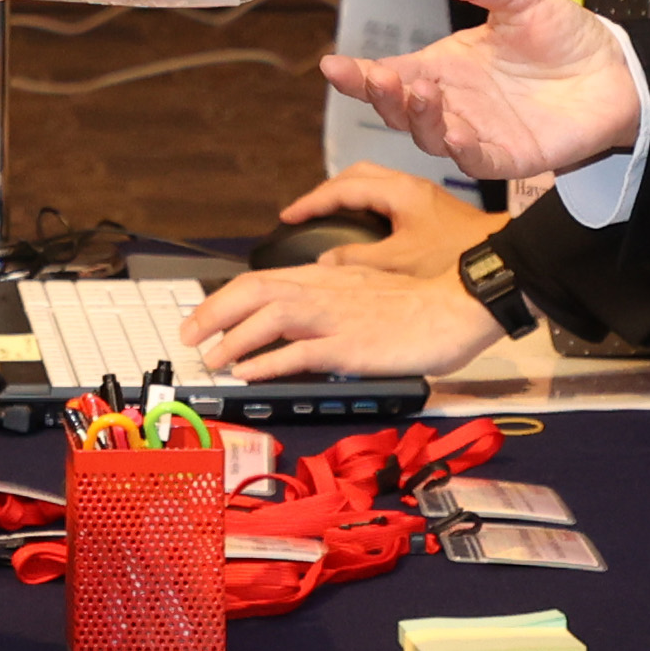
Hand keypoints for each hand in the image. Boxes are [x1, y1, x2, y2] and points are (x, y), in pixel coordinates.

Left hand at [183, 245, 512, 380]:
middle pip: (255, 290)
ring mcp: (338, 318)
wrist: (460, 306)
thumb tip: (314, 285)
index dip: (226, 297)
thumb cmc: (421, 302)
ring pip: (271, 317)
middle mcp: (326, 291)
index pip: (264, 279)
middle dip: (214, 312)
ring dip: (234, 338)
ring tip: (212, 358)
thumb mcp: (370, 284)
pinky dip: (269, 362)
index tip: (204, 316)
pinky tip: (249, 373)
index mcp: (328, 277)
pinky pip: (301, 352)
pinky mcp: (352, 346)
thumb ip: (339, 285)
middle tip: (189, 335)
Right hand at [264, 164, 492, 272]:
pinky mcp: (431, 210)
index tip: (289, 215)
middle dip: (327, 191)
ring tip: (326, 217)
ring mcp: (422, 197)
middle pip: (357, 174)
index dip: (311, 202)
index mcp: (401, 191)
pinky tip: (362, 226)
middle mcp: (411, 186)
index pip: (343, 187)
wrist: (506, 264)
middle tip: (304, 212)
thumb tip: (326, 261)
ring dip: (346, 196)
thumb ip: (359, 260)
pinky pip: (387, 196)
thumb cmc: (461, 258)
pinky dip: (366, 205)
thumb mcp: (402, 262)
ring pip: (373, 183)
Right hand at [318, 0, 639, 183]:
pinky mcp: (508, 156)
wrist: (615, 71)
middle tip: (375, 76)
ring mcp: (477, 132)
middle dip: (379, 97)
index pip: (392, 74)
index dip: (358, 74)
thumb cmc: (564, 35)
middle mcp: (453, 102)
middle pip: (399, 110)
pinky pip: (474, 159)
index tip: (332, 65)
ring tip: (421, 91)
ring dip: (418, 118)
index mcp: (445, 66)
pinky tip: (454, 131)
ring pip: (429, 137)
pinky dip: (460, 149)